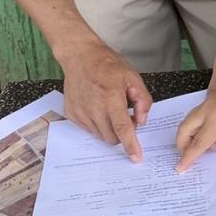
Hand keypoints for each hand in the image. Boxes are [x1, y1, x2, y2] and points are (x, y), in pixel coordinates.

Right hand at [60, 41, 153, 162]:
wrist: (80, 57)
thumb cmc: (108, 65)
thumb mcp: (133, 78)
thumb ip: (143, 101)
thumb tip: (142, 121)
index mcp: (111, 98)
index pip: (122, 128)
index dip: (130, 145)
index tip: (136, 158)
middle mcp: (93, 108)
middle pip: (112, 137)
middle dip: (122, 134)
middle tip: (126, 116)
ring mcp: (80, 112)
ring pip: (100, 135)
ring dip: (109, 129)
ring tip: (110, 109)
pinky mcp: (72, 115)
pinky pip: (88, 129)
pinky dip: (97, 124)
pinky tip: (97, 107)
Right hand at [175, 69, 215, 172]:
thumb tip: (213, 144)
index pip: (198, 143)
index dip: (188, 157)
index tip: (179, 168)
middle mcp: (207, 110)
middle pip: (185, 129)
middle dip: (181, 145)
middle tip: (185, 156)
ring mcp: (207, 101)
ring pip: (188, 120)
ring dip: (186, 134)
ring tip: (193, 146)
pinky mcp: (211, 97)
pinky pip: (195, 114)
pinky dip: (192, 125)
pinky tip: (202, 132)